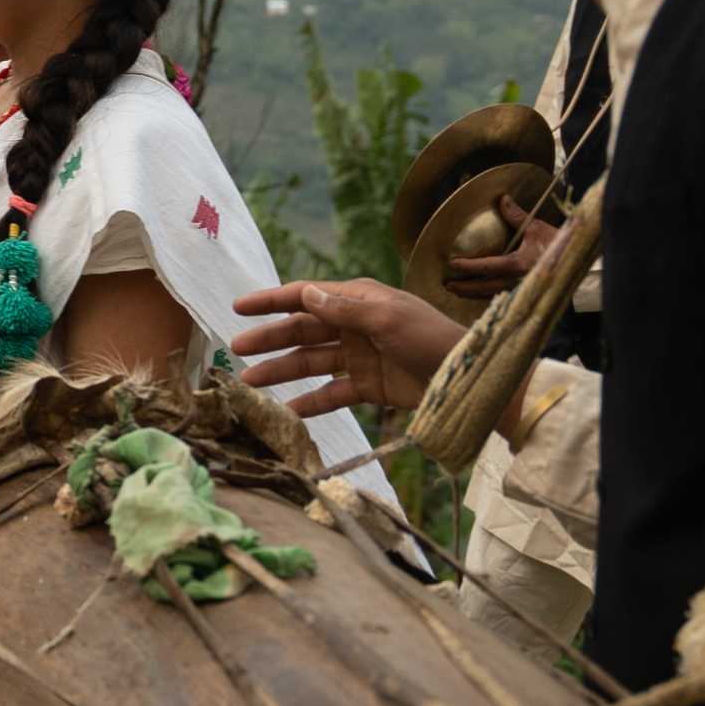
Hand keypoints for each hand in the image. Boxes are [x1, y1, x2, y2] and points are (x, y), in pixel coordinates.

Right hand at [228, 277, 464, 413]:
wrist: (468, 378)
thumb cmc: (431, 338)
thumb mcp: (387, 318)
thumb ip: (343, 309)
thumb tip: (304, 295)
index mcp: (358, 300)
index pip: (306, 296)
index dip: (272, 301)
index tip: (240, 306)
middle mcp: (355, 325)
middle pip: (303, 330)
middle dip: (270, 339)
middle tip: (237, 349)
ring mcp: (360, 357)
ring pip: (311, 362)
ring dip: (281, 371)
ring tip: (249, 383)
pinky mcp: (369, 387)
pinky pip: (332, 393)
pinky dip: (310, 402)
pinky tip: (287, 410)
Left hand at [442, 191, 564, 299]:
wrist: (579, 262)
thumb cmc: (560, 244)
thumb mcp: (537, 228)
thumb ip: (516, 216)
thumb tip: (503, 199)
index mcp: (516, 265)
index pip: (484, 267)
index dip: (466, 267)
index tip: (452, 264)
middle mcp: (516, 282)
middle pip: (483, 288)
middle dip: (464, 288)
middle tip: (448, 285)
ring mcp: (521, 291)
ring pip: (491, 296)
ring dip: (474, 295)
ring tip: (459, 292)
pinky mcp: (527, 295)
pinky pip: (503, 298)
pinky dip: (489, 297)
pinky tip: (482, 295)